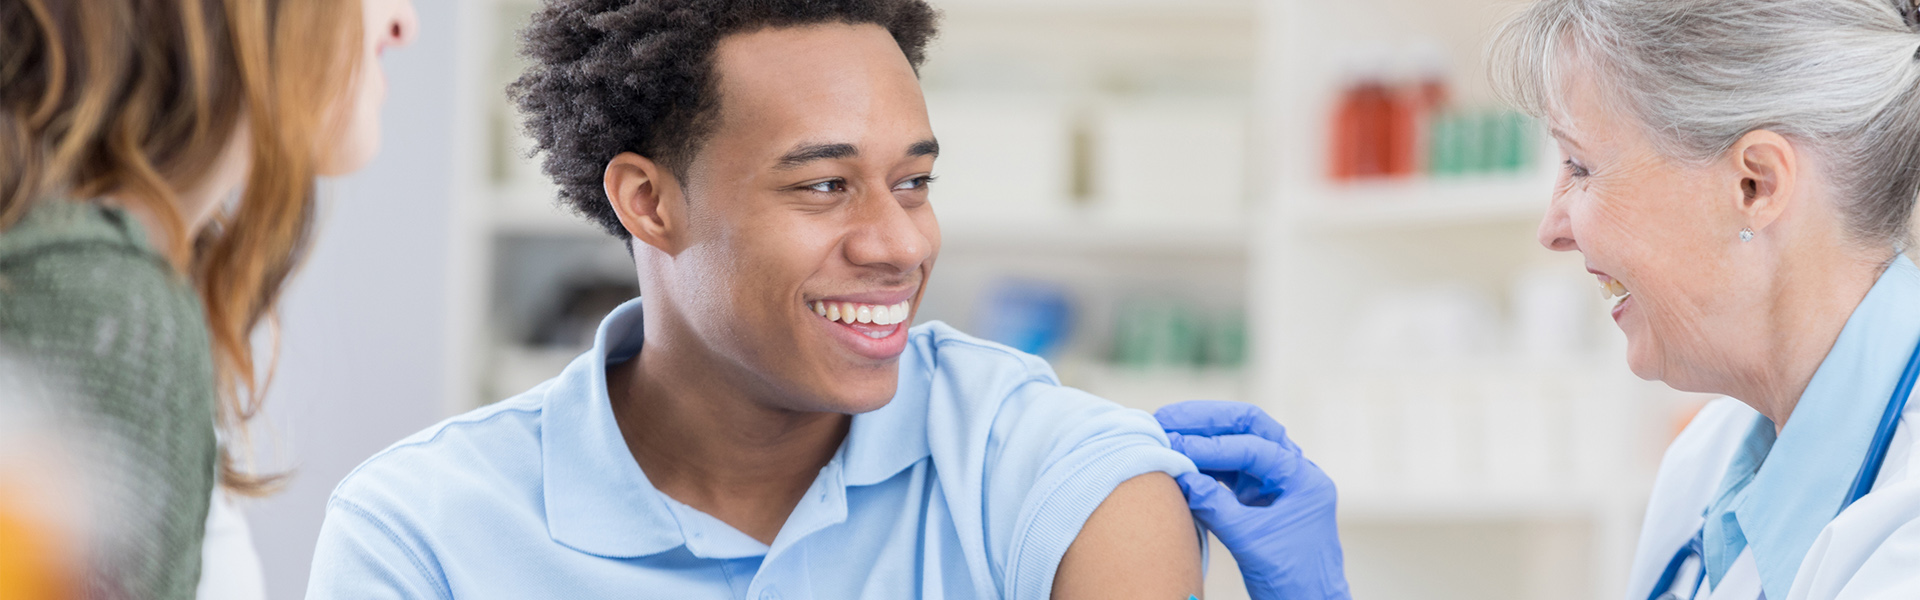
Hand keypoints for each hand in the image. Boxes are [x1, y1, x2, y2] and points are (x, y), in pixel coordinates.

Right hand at [1156, 400, 1349, 599]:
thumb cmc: (1292, 578)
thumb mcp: (1252, 542)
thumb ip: (1216, 507)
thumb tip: (1180, 475)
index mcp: (1302, 479)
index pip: (1253, 447)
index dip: (1211, 445)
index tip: (1174, 445)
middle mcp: (1292, 471)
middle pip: (1249, 426)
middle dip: (1207, 420)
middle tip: (1167, 419)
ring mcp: (1275, 482)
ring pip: (1237, 441)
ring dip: (1202, 435)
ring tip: (1166, 431)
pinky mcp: (1259, 495)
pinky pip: (1229, 467)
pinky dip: (1204, 460)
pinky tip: (1179, 459)